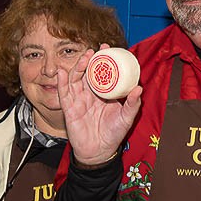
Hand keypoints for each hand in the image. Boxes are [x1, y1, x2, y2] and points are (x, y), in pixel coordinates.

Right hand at [58, 46, 142, 164]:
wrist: (99, 151)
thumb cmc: (113, 133)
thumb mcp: (126, 118)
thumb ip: (132, 104)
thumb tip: (139, 89)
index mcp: (104, 93)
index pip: (102, 73)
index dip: (103, 60)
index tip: (106, 48)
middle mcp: (90, 94)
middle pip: (87, 72)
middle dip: (89, 60)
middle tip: (94, 51)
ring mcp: (78, 100)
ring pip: (75, 79)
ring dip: (77, 67)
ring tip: (84, 58)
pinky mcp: (69, 108)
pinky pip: (64, 93)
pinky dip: (62, 82)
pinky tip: (62, 73)